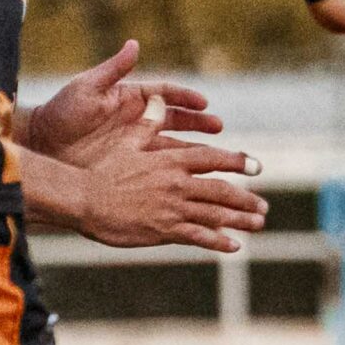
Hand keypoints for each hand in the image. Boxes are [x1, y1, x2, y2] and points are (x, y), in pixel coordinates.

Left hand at [17, 41, 221, 157]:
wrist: (43, 144)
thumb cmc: (61, 112)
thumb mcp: (86, 88)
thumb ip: (113, 69)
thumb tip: (135, 43)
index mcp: (132, 98)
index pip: (166, 94)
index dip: (185, 97)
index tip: (203, 102)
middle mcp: (139, 119)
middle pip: (178, 119)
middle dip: (199, 123)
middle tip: (218, 127)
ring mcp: (138, 142)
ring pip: (175, 143)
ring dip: (197, 147)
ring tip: (218, 153)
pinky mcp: (134, 162)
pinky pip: (162, 164)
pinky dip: (180, 168)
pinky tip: (196, 173)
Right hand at [63, 107, 267, 252]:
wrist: (80, 198)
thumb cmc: (101, 170)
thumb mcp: (126, 143)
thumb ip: (148, 124)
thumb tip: (157, 99)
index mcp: (170, 161)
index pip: (213, 159)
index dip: (238, 162)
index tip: (257, 167)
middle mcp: (177, 184)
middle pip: (221, 190)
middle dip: (246, 199)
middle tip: (264, 206)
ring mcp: (172, 208)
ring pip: (216, 214)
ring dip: (240, 220)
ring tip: (259, 223)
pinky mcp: (163, 229)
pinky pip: (198, 236)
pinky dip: (218, 241)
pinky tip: (234, 246)